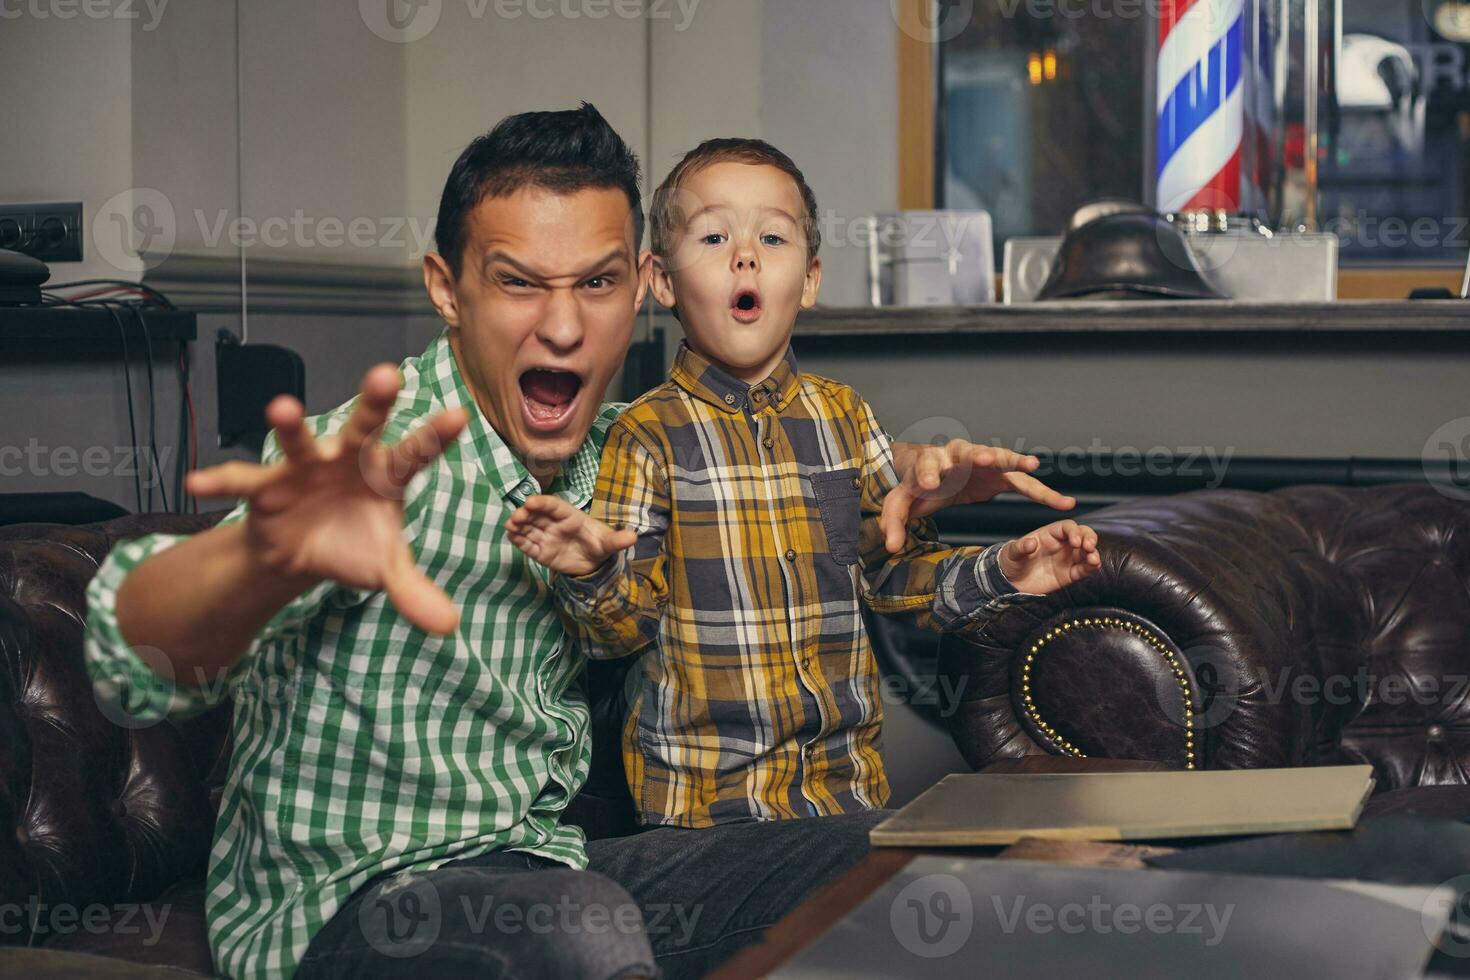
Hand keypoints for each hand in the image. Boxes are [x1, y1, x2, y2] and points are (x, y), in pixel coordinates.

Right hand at [184, 364, 468, 634]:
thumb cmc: (356, 544)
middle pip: (364, 428)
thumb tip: (449, 627)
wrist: (305, 552)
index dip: (436, 436)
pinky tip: (197, 485)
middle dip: (375, 403)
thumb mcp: (386, 569)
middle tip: (388, 374)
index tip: (459, 416)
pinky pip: (241, 481)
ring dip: (291, 427)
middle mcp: (347, 461)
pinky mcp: (266, 487)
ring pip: (299, 443)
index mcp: (386, 475)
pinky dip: (220, 482)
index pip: (417, 454)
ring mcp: (304, 469)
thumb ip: (414, 590)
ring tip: (283, 408)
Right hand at [506, 496, 637, 576]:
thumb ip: (618, 540)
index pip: (554, 506)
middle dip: (526, 514)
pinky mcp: (540, 551)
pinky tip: (511, 536)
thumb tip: (634, 537)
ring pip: (529, 528)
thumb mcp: (609, 544)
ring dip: (518, 526)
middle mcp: (555, 523)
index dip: (542, 503)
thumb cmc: (599, 544)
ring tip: (510, 526)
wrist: (593, 563)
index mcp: (570, 516)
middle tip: (517, 516)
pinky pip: (527, 544)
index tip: (530, 502)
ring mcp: (546, 536)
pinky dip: (518, 540)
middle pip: (537, 515)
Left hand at [882, 440, 1076, 552]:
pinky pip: (1023, 482)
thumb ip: (894, 522)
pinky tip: (1062, 502)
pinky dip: (1041, 491)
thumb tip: (891, 546)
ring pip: (1001, 460)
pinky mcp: (999, 476)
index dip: (927, 472)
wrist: (933, 475)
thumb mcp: (900, 504)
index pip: (926, 464)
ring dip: (1015, 461)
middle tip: (983, 458)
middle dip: (977, 455)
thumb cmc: (915, 487)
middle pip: (968, 452)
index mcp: (929, 462)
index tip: (929, 481)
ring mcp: (982, 463)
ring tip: (1032, 464)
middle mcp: (957, 457)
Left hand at [999, 519, 1100, 594]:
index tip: (1075, 541)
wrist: (1011, 582)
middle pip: (1082, 535)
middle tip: (1088, 546)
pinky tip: (1093, 566)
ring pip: (1087, 552)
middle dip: (1089, 538)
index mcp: (1049, 534)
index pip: (1067, 527)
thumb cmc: (1012, 562)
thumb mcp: (1012, 553)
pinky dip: (1091, 567)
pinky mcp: (1069, 574)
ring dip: (1093, 553)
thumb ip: (1020, 547)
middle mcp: (1062, 544)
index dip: (1074, 531)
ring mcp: (1067, 559)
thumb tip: (1030, 543)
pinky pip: (1084, 569)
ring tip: (1093, 558)